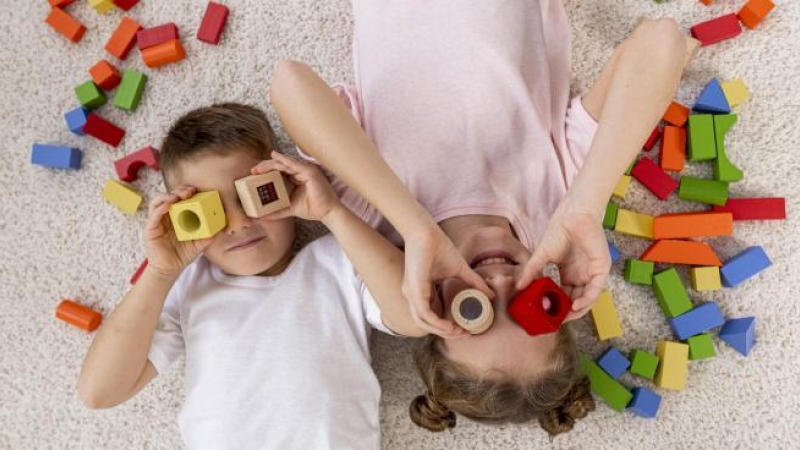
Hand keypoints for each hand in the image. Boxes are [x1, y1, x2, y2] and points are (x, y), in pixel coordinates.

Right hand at [144, 185, 213, 278]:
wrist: (170, 269)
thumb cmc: (182, 254)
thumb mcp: (198, 244)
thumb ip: (207, 237)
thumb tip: (219, 230)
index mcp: (177, 216)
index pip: (180, 199)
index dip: (186, 192)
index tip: (196, 190)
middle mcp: (166, 216)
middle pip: (169, 196)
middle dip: (179, 191)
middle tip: (189, 191)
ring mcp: (157, 221)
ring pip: (159, 202)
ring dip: (168, 196)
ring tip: (177, 196)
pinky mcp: (151, 228)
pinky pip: (154, 215)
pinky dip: (160, 208)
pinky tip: (168, 205)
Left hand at [251, 151, 339, 221]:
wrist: (327, 213)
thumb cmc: (312, 209)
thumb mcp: (289, 209)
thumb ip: (276, 211)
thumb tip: (261, 216)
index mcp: (296, 178)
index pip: (279, 171)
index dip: (266, 171)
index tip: (254, 175)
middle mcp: (301, 172)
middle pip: (280, 166)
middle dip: (265, 166)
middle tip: (253, 170)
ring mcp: (306, 170)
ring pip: (284, 163)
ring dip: (270, 164)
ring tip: (259, 167)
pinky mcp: (310, 171)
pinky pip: (294, 163)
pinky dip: (283, 159)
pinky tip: (274, 157)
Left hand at [403, 225, 493, 338]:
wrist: (426, 232)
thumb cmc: (439, 247)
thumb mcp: (460, 269)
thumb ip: (474, 282)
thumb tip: (491, 294)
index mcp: (422, 292)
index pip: (432, 317)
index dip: (448, 326)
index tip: (465, 329)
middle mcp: (414, 296)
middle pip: (427, 325)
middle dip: (447, 333)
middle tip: (465, 334)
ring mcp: (411, 295)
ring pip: (424, 324)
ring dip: (443, 331)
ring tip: (459, 332)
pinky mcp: (414, 291)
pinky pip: (424, 315)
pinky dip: (437, 323)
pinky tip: (451, 326)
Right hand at [515, 200, 609, 321]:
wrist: (572, 216)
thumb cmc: (558, 232)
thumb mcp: (541, 256)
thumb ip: (531, 272)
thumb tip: (518, 286)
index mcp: (570, 274)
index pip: (565, 296)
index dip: (558, 306)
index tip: (548, 315)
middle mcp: (582, 276)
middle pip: (577, 300)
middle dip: (567, 312)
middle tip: (556, 320)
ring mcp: (592, 273)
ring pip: (588, 298)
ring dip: (578, 310)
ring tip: (565, 317)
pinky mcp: (601, 268)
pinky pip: (595, 289)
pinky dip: (587, 300)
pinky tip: (576, 306)